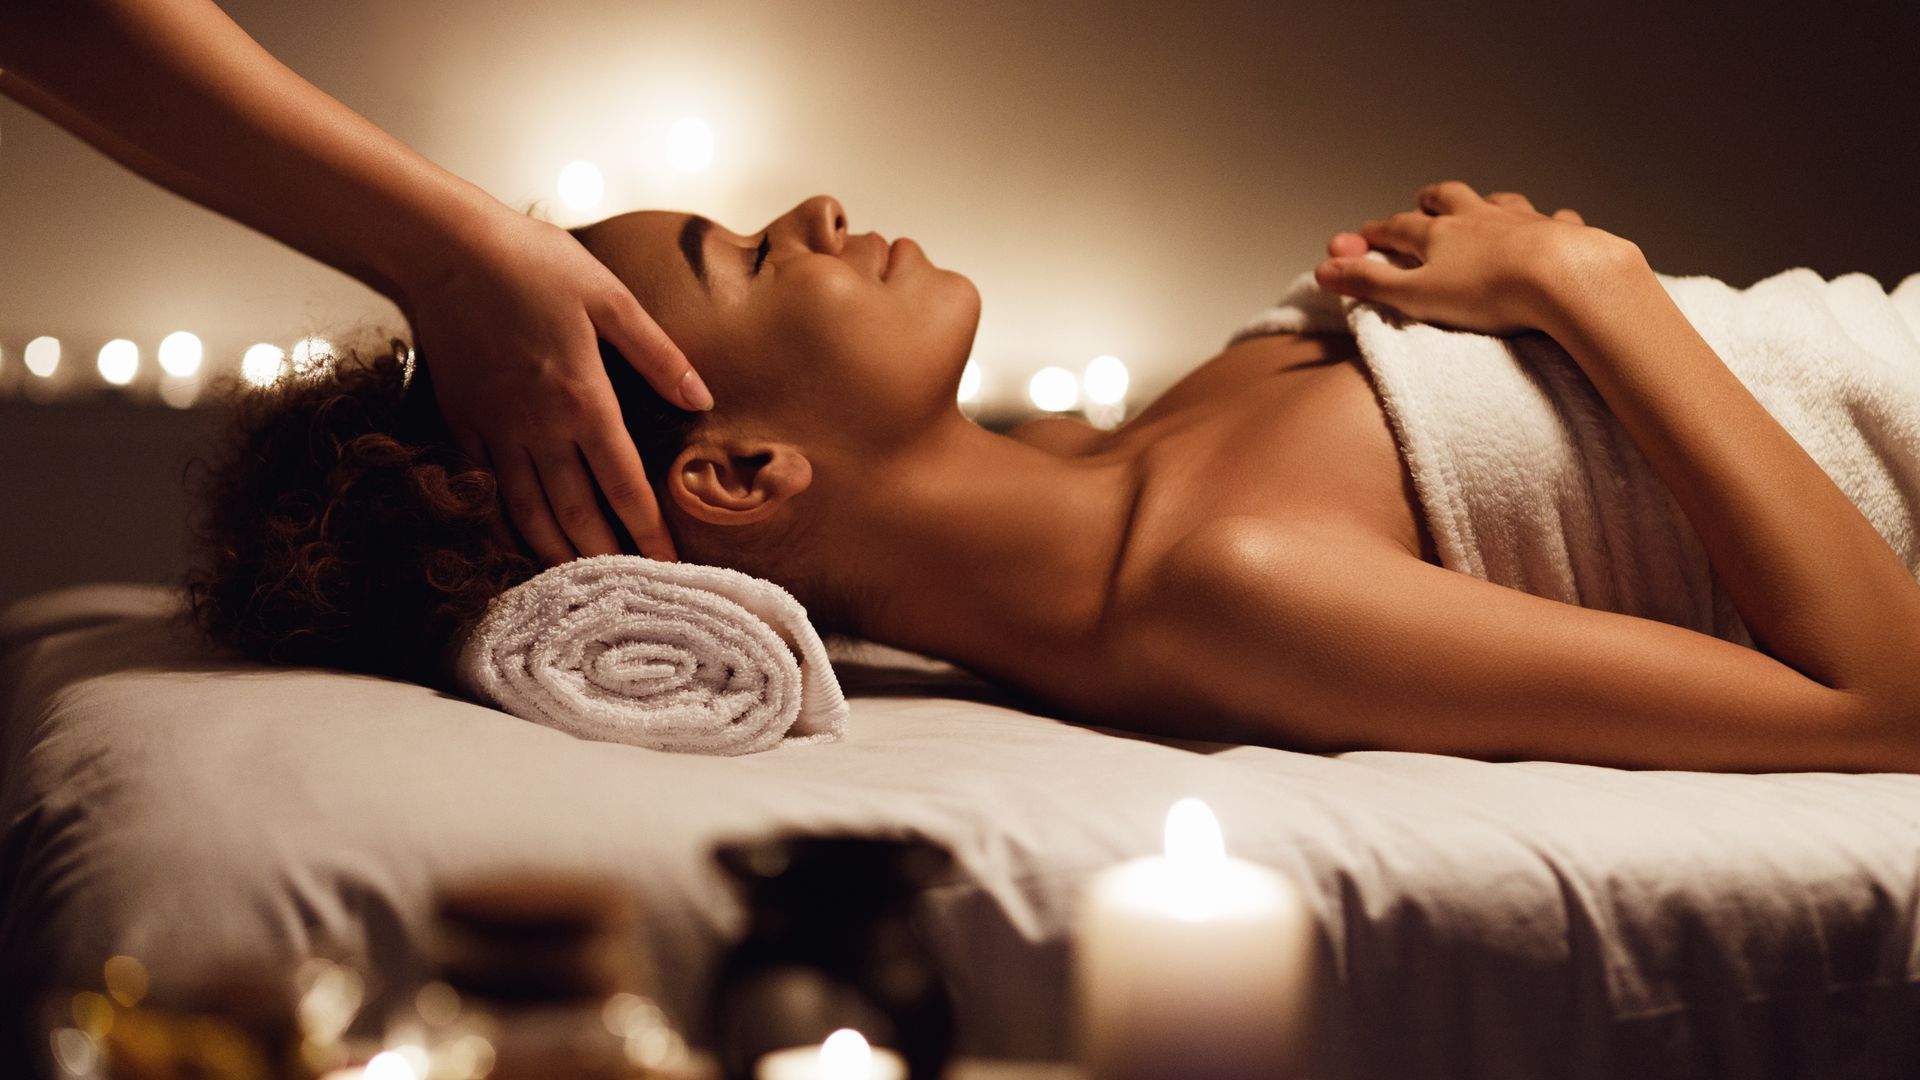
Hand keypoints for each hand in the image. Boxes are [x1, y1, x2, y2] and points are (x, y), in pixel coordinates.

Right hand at [403, 207, 712, 564]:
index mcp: (584, 401)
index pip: (624, 486)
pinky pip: (488, 490)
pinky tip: (523, 540)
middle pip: (577, 514)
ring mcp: (496, 431)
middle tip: (632, 590)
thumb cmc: (533, 264)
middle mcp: (539, 429)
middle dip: (607, 557)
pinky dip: (507, 524)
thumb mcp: (610, 299)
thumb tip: (702, 398)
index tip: (669, 565)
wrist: (445, 251)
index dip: (648, 531)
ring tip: (581, 583)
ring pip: (529, 513)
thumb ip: (659, 354)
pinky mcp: (462, 425)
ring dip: (556, 554)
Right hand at [1315, 180, 1631, 334]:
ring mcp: (1522, 220)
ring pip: (1499, 201)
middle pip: (1449, 199)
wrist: (1561, 278)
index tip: (1367, 234)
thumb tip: (1322, 271)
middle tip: (1422, 200)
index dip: (1379, 232)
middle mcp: (1479, 217)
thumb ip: (1369, 284)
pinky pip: (1554, 219)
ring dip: (1486, 202)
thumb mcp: (1415, 295)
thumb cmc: (1489, 291)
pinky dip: (1549, 221)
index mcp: (1439, 234)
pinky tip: (1554, 223)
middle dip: (1431, 200)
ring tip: (1483, 205)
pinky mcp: (1560, 232)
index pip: (1399, 228)